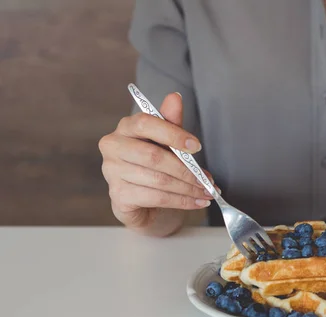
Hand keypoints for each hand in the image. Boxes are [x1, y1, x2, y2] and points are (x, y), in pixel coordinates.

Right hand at [99, 92, 216, 234]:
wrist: (144, 201)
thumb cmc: (155, 166)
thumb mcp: (166, 142)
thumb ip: (171, 123)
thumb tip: (175, 97)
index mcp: (125, 128)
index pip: (146, 123)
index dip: (173, 134)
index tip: (196, 146)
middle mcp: (113, 147)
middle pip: (154, 156)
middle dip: (186, 170)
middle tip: (206, 179)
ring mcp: (112, 172)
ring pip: (158, 180)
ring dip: (188, 189)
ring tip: (206, 192)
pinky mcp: (118, 196)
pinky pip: (155, 198)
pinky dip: (181, 201)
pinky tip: (196, 202)